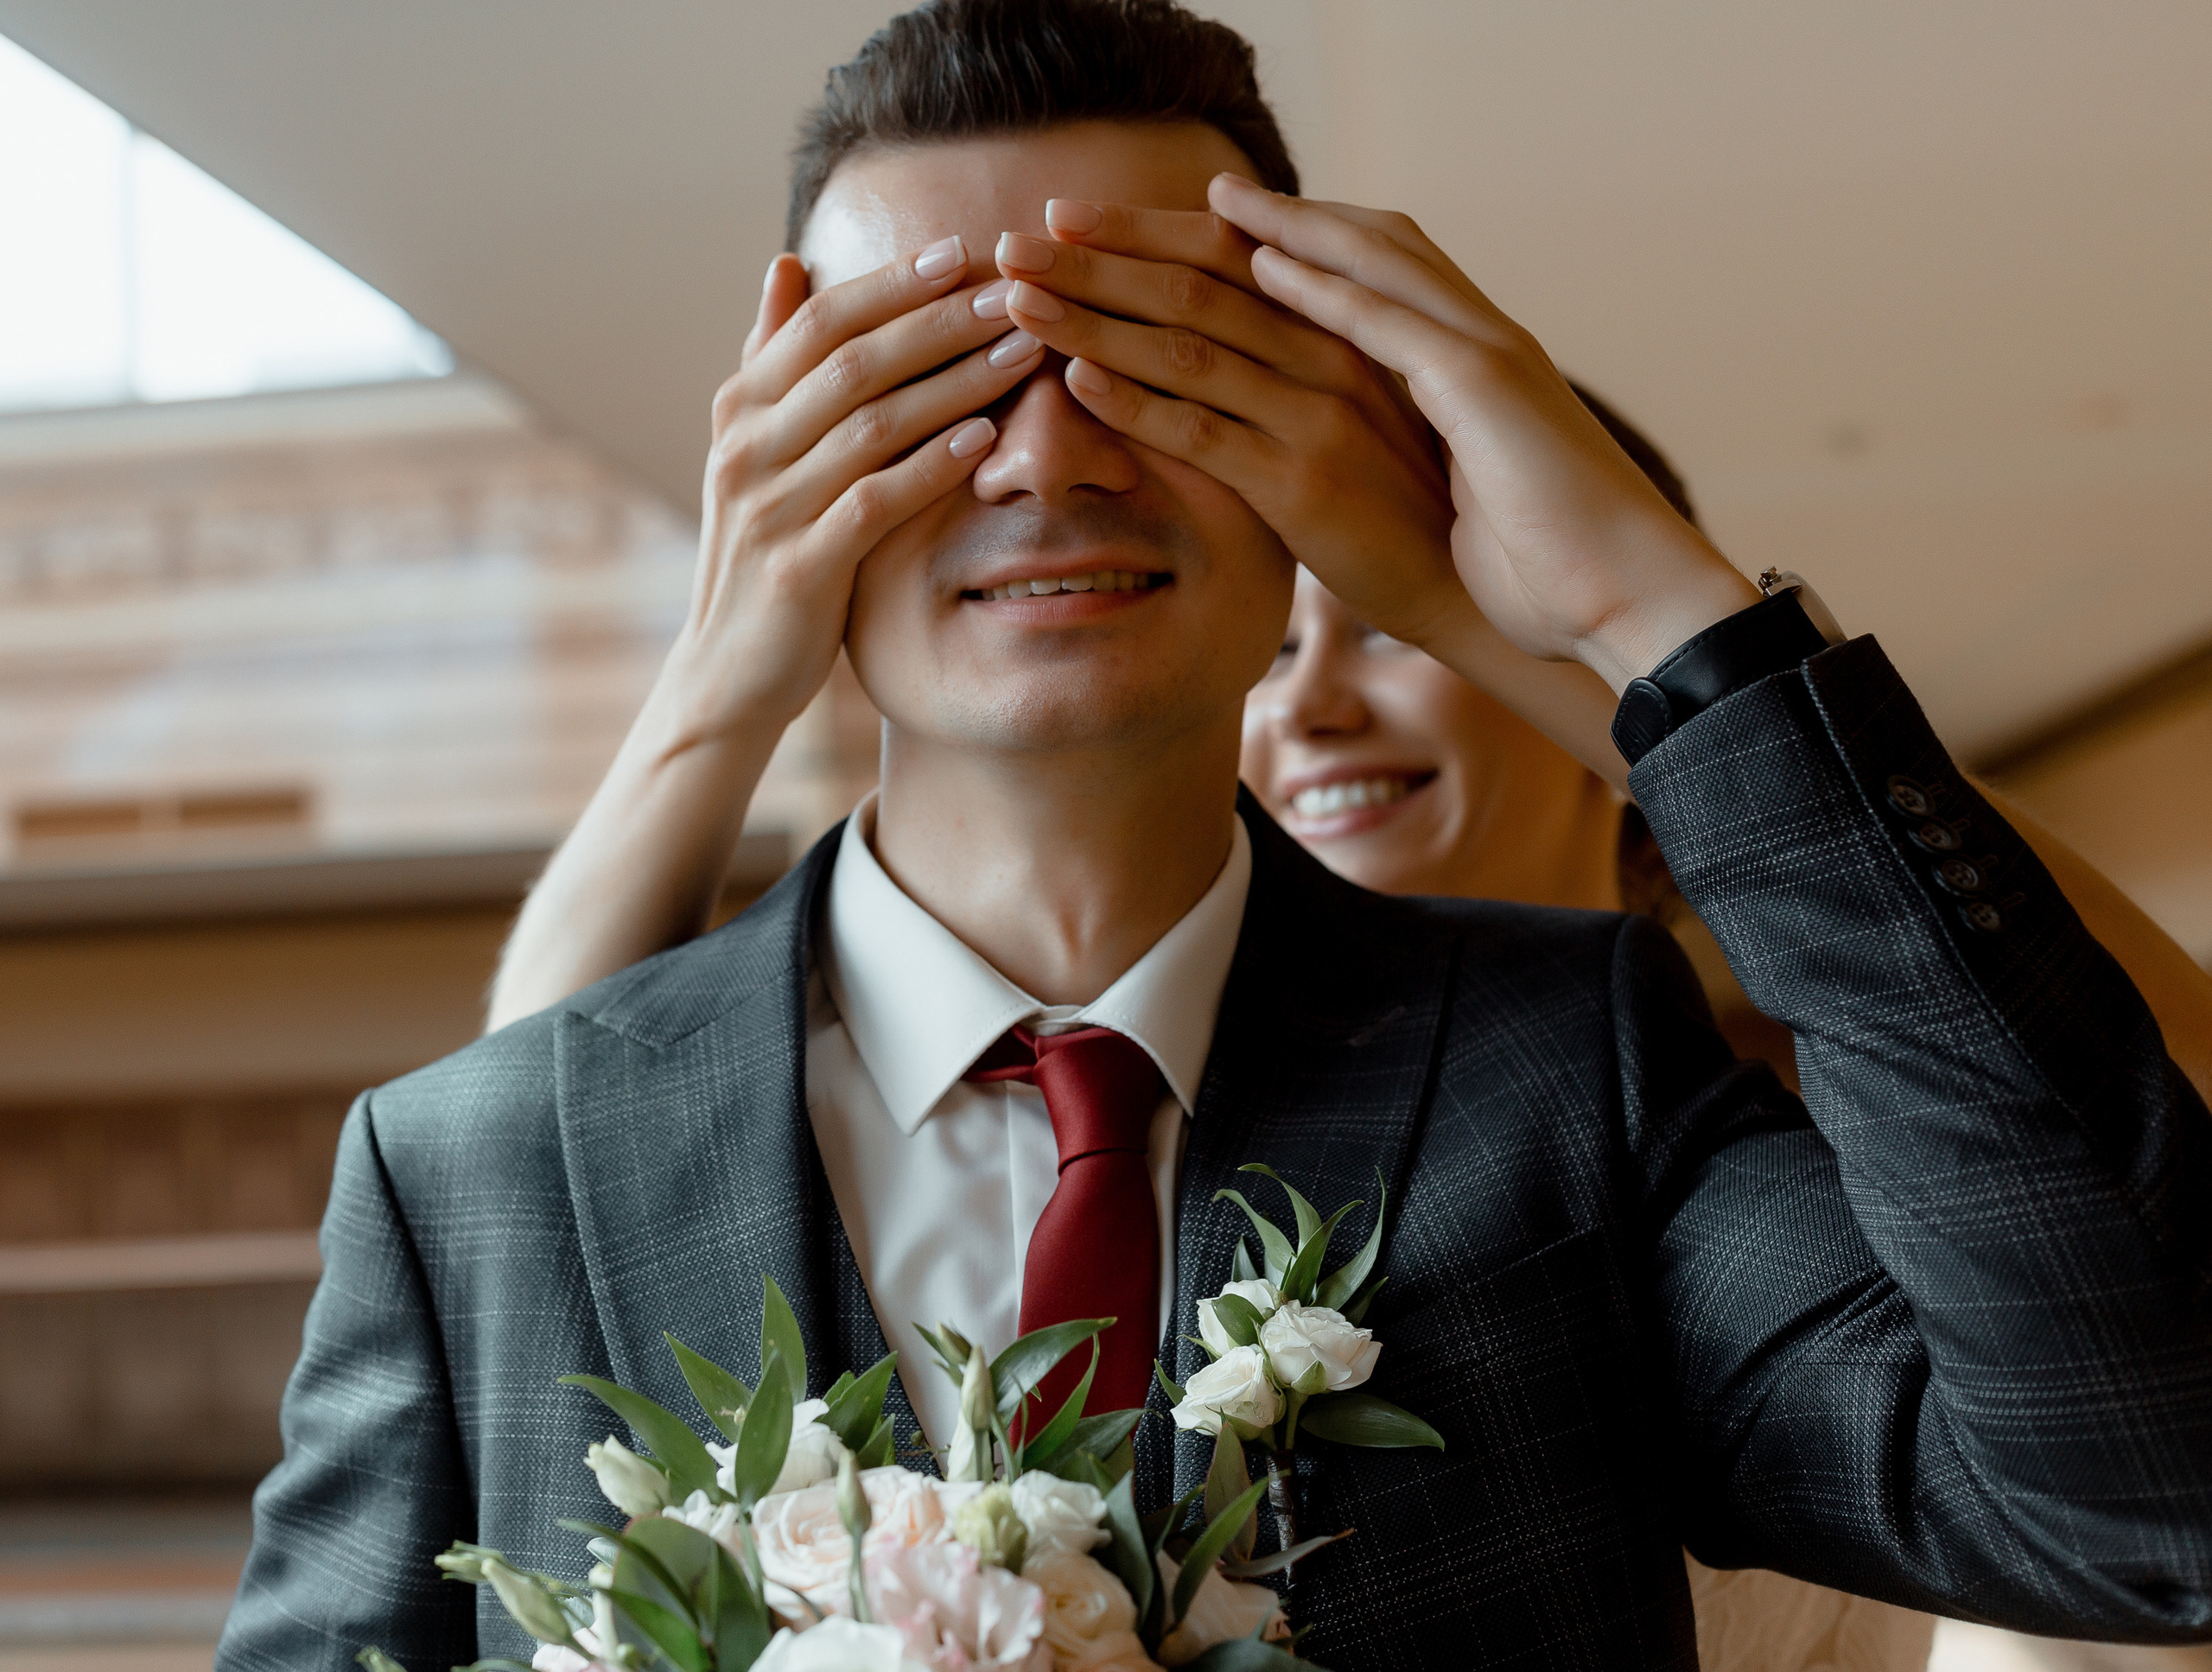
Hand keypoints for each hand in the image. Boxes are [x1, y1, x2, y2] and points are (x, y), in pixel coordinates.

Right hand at [662, 238, 1043, 746]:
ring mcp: (768, 508)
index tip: (965, 254)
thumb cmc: (765, 549)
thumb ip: (775, 361)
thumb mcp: (759, 450)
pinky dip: (930, 466)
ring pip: (871, 424)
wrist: (728, 669)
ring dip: (953, 384)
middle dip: (940, 322)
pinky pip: (873, 501)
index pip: (822, 320)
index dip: (894, 284)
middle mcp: (746, 447)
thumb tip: (788, 263)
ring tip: (1020, 354)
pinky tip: (985, 440)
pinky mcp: (799, 569)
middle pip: (853, 361)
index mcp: (741, 407)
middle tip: (1014, 295)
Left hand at [986, 202, 1461, 643]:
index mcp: (1338, 322)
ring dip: (1093, 320)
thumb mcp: (1348, 405)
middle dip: (1094, 262)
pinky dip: (1137, 403)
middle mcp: (1330, 352)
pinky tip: (1078, 379)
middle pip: (1193, 287)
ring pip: (1186, 349)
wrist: (1461, 580)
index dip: (1138, 230)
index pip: (1224, 253)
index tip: (1062, 215)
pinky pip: (1204, 434)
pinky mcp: (1302, 484)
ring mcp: (1317, 417)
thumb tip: (1210, 313)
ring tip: (1019, 300)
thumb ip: (1290, 356)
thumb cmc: (1395, 492)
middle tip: (1011, 246)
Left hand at [1206, 176, 1757, 691]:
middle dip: (1296, 215)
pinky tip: (1263, 268)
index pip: (1395, 280)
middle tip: (1217, 187)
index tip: (1251, 237)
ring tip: (1216, 201)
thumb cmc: (1552, 578)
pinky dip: (1319, 289)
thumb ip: (1442, 468)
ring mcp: (1486, 358)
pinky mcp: (1480, 387)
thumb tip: (1403, 482)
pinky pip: (1382, 322)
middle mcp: (1485, 345)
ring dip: (1290, 230)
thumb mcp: (1478, 507)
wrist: (1631, 602)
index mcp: (1484, 374)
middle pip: (1380, 246)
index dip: (1324, 249)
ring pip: (1374, 264)